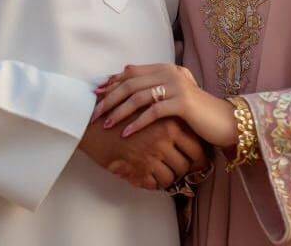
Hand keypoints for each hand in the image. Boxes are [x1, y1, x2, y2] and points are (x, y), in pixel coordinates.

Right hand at [78, 112, 207, 190]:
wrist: (91, 121)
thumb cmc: (118, 110)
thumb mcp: (146, 106)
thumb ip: (166, 115)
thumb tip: (184, 129)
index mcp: (170, 121)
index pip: (196, 145)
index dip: (199, 155)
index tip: (197, 158)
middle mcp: (165, 138)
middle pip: (189, 162)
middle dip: (188, 168)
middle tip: (184, 169)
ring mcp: (152, 154)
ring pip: (174, 175)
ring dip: (171, 176)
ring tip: (166, 172)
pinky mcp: (139, 167)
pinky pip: (156, 183)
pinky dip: (156, 183)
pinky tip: (151, 176)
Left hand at [94, 63, 237, 148]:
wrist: (222, 120)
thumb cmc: (195, 110)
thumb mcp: (173, 94)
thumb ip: (153, 85)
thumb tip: (125, 75)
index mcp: (165, 68)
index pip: (131, 72)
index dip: (112, 83)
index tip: (96, 95)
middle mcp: (169, 72)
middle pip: (131, 83)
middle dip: (110, 99)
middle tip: (94, 113)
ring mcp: (177, 85)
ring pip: (139, 96)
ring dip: (119, 112)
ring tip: (106, 124)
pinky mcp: (182, 103)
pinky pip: (153, 112)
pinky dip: (137, 123)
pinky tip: (126, 134)